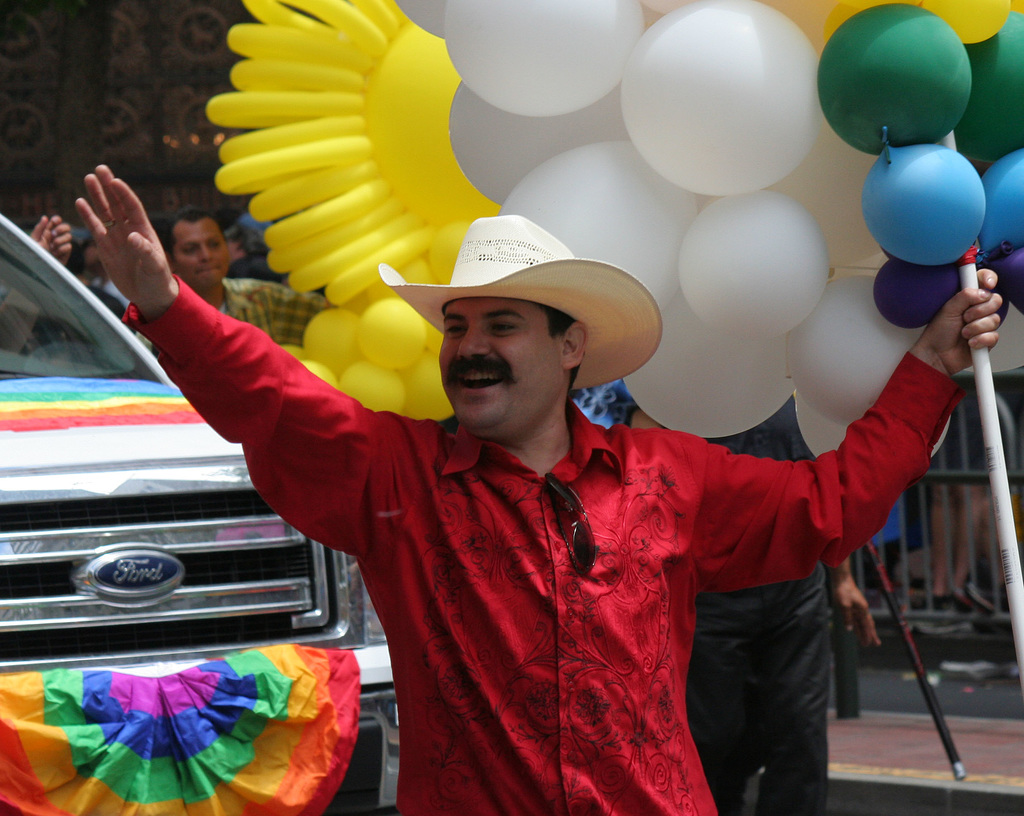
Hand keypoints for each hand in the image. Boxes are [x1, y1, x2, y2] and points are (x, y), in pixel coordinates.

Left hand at [30, 214, 72, 265]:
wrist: (40, 268)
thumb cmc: (34, 255)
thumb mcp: (34, 240)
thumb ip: (40, 228)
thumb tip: (45, 217)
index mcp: (46, 232)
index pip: (55, 221)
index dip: (57, 220)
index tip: (55, 221)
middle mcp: (56, 237)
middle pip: (67, 227)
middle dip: (61, 229)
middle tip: (53, 235)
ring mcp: (62, 245)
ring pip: (69, 236)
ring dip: (59, 241)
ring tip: (52, 248)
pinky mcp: (66, 253)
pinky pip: (69, 246)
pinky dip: (61, 250)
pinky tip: (55, 255)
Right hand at [74, 165, 178, 321]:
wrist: (150, 296)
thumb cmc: (158, 280)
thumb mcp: (155, 266)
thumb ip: (145, 251)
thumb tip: (132, 236)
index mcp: (144, 230)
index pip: (132, 207)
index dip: (124, 194)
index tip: (115, 180)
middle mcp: (129, 229)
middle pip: (117, 203)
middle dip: (109, 186)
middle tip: (100, 169)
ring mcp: (116, 237)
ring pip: (104, 212)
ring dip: (96, 196)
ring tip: (88, 178)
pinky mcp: (105, 247)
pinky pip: (95, 228)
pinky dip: (87, 216)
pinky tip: (80, 202)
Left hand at [832, 567, 880, 647]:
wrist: (842, 580)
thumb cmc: (844, 591)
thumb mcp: (844, 605)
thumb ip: (847, 617)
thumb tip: (850, 629)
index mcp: (862, 610)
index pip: (866, 626)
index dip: (868, 635)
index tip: (870, 644)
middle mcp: (862, 610)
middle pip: (868, 625)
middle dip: (871, 635)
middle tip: (876, 644)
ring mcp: (858, 608)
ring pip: (863, 622)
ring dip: (865, 631)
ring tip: (867, 639)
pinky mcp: (852, 606)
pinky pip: (857, 618)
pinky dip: (858, 625)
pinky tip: (857, 628)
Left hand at [909, 267, 1000, 376]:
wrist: (936, 355)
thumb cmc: (938, 333)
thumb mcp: (948, 309)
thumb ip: (965, 296)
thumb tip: (983, 292)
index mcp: (968, 299)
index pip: (984, 282)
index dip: (989, 279)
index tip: (988, 284)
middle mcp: (978, 310)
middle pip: (995, 301)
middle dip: (979, 311)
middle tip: (964, 318)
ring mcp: (984, 324)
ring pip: (995, 319)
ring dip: (976, 327)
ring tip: (963, 333)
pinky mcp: (987, 340)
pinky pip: (994, 336)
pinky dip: (980, 340)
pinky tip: (970, 343)